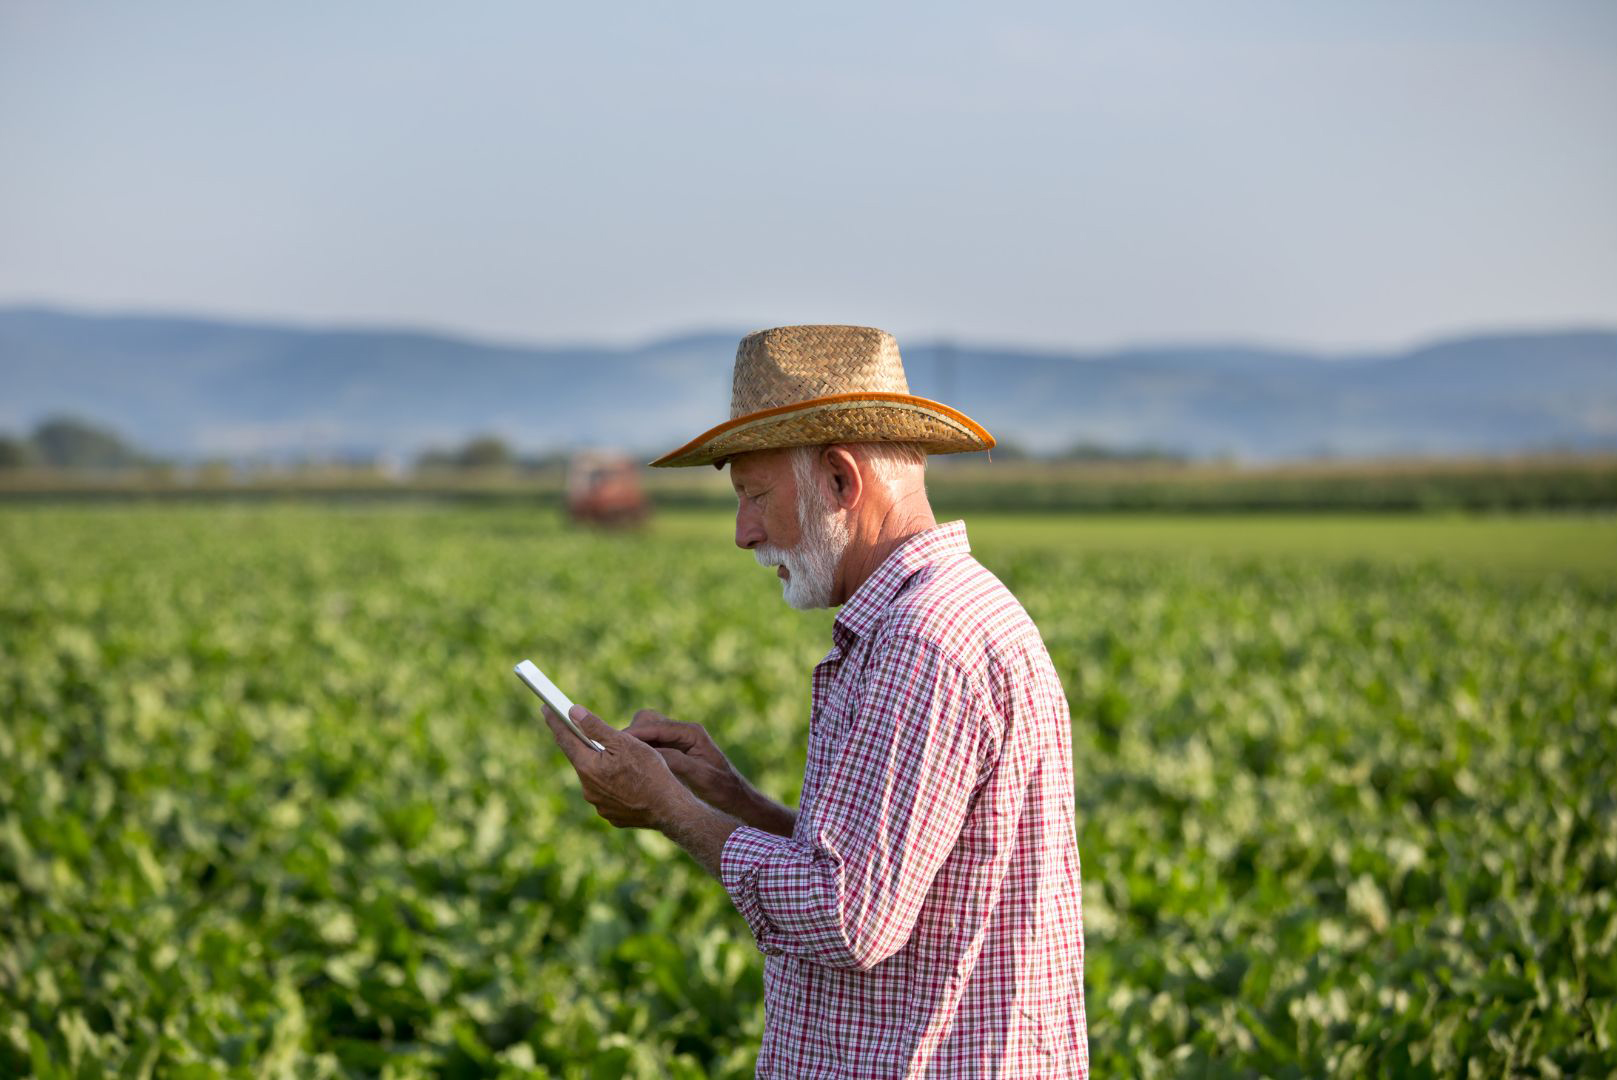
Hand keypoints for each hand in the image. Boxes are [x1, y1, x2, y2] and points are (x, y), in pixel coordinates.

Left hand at [542, 704, 694, 829]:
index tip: (546, 708)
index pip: (565, 739)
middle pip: (582, 760)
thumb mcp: (624, 742)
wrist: (669, 809)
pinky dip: (613, 785)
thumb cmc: (649, 771)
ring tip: (622, 761)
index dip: (555, 722)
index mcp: (587, 767)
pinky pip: (608, 795)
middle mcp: (587, 788)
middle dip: (585, 746)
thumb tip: (573, 712)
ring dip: (602, 767)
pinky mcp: (611, 815)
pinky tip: (628, 781)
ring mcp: (599, 805)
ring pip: (595, 779)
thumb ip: (596, 727)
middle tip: (588, 733)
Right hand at [625, 710, 746, 814]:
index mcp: (691, 733)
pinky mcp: (672, 752)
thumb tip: (648, 753)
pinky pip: (649, 746)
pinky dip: (637, 754)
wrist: (734, 799)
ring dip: (632, 745)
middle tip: (614, 753)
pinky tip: (629, 769)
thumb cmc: (721, 789)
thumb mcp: (700, 776)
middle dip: (630, 736)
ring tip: (618, 762)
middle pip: (647, 722)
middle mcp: (682, 732)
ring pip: (645, 734)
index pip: (655, 726)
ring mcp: (676, 741)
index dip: (633, 734)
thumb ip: (677, 762)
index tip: (614, 743)